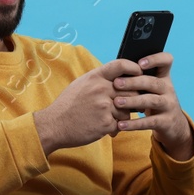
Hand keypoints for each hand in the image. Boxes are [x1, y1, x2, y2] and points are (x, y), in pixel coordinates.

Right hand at [34, 52, 193, 156]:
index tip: (139, 73)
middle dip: (132, 99)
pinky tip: (106, 129)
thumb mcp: (81, 84)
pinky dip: (115, 129)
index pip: (120, 65)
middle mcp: (101, 89)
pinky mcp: (105, 123)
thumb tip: (120, 77)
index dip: (133, 68)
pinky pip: (120, 125)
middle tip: (129, 105)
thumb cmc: (68, 105)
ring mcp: (104, 106)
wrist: (54, 125)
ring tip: (111, 119)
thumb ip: (99, 79)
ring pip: (128, 110)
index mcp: (95, 77)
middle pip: (131, 90)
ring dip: (122, 117)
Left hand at [109, 51, 193, 159]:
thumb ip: (138, 79)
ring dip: (133, 101)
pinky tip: (121, 124)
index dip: (155, 59)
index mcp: (163, 77)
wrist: (172, 125)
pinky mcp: (166, 122)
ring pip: (152, 101)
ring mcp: (169, 105)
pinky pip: (150, 122)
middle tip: (116, 83)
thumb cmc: (153, 101)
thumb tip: (115, 72)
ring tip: (117, 102)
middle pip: (153, 82)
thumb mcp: (150, 89)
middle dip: (134, 82)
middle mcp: (168, 89)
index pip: (166, 61)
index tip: (139, 63)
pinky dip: (135, 124)